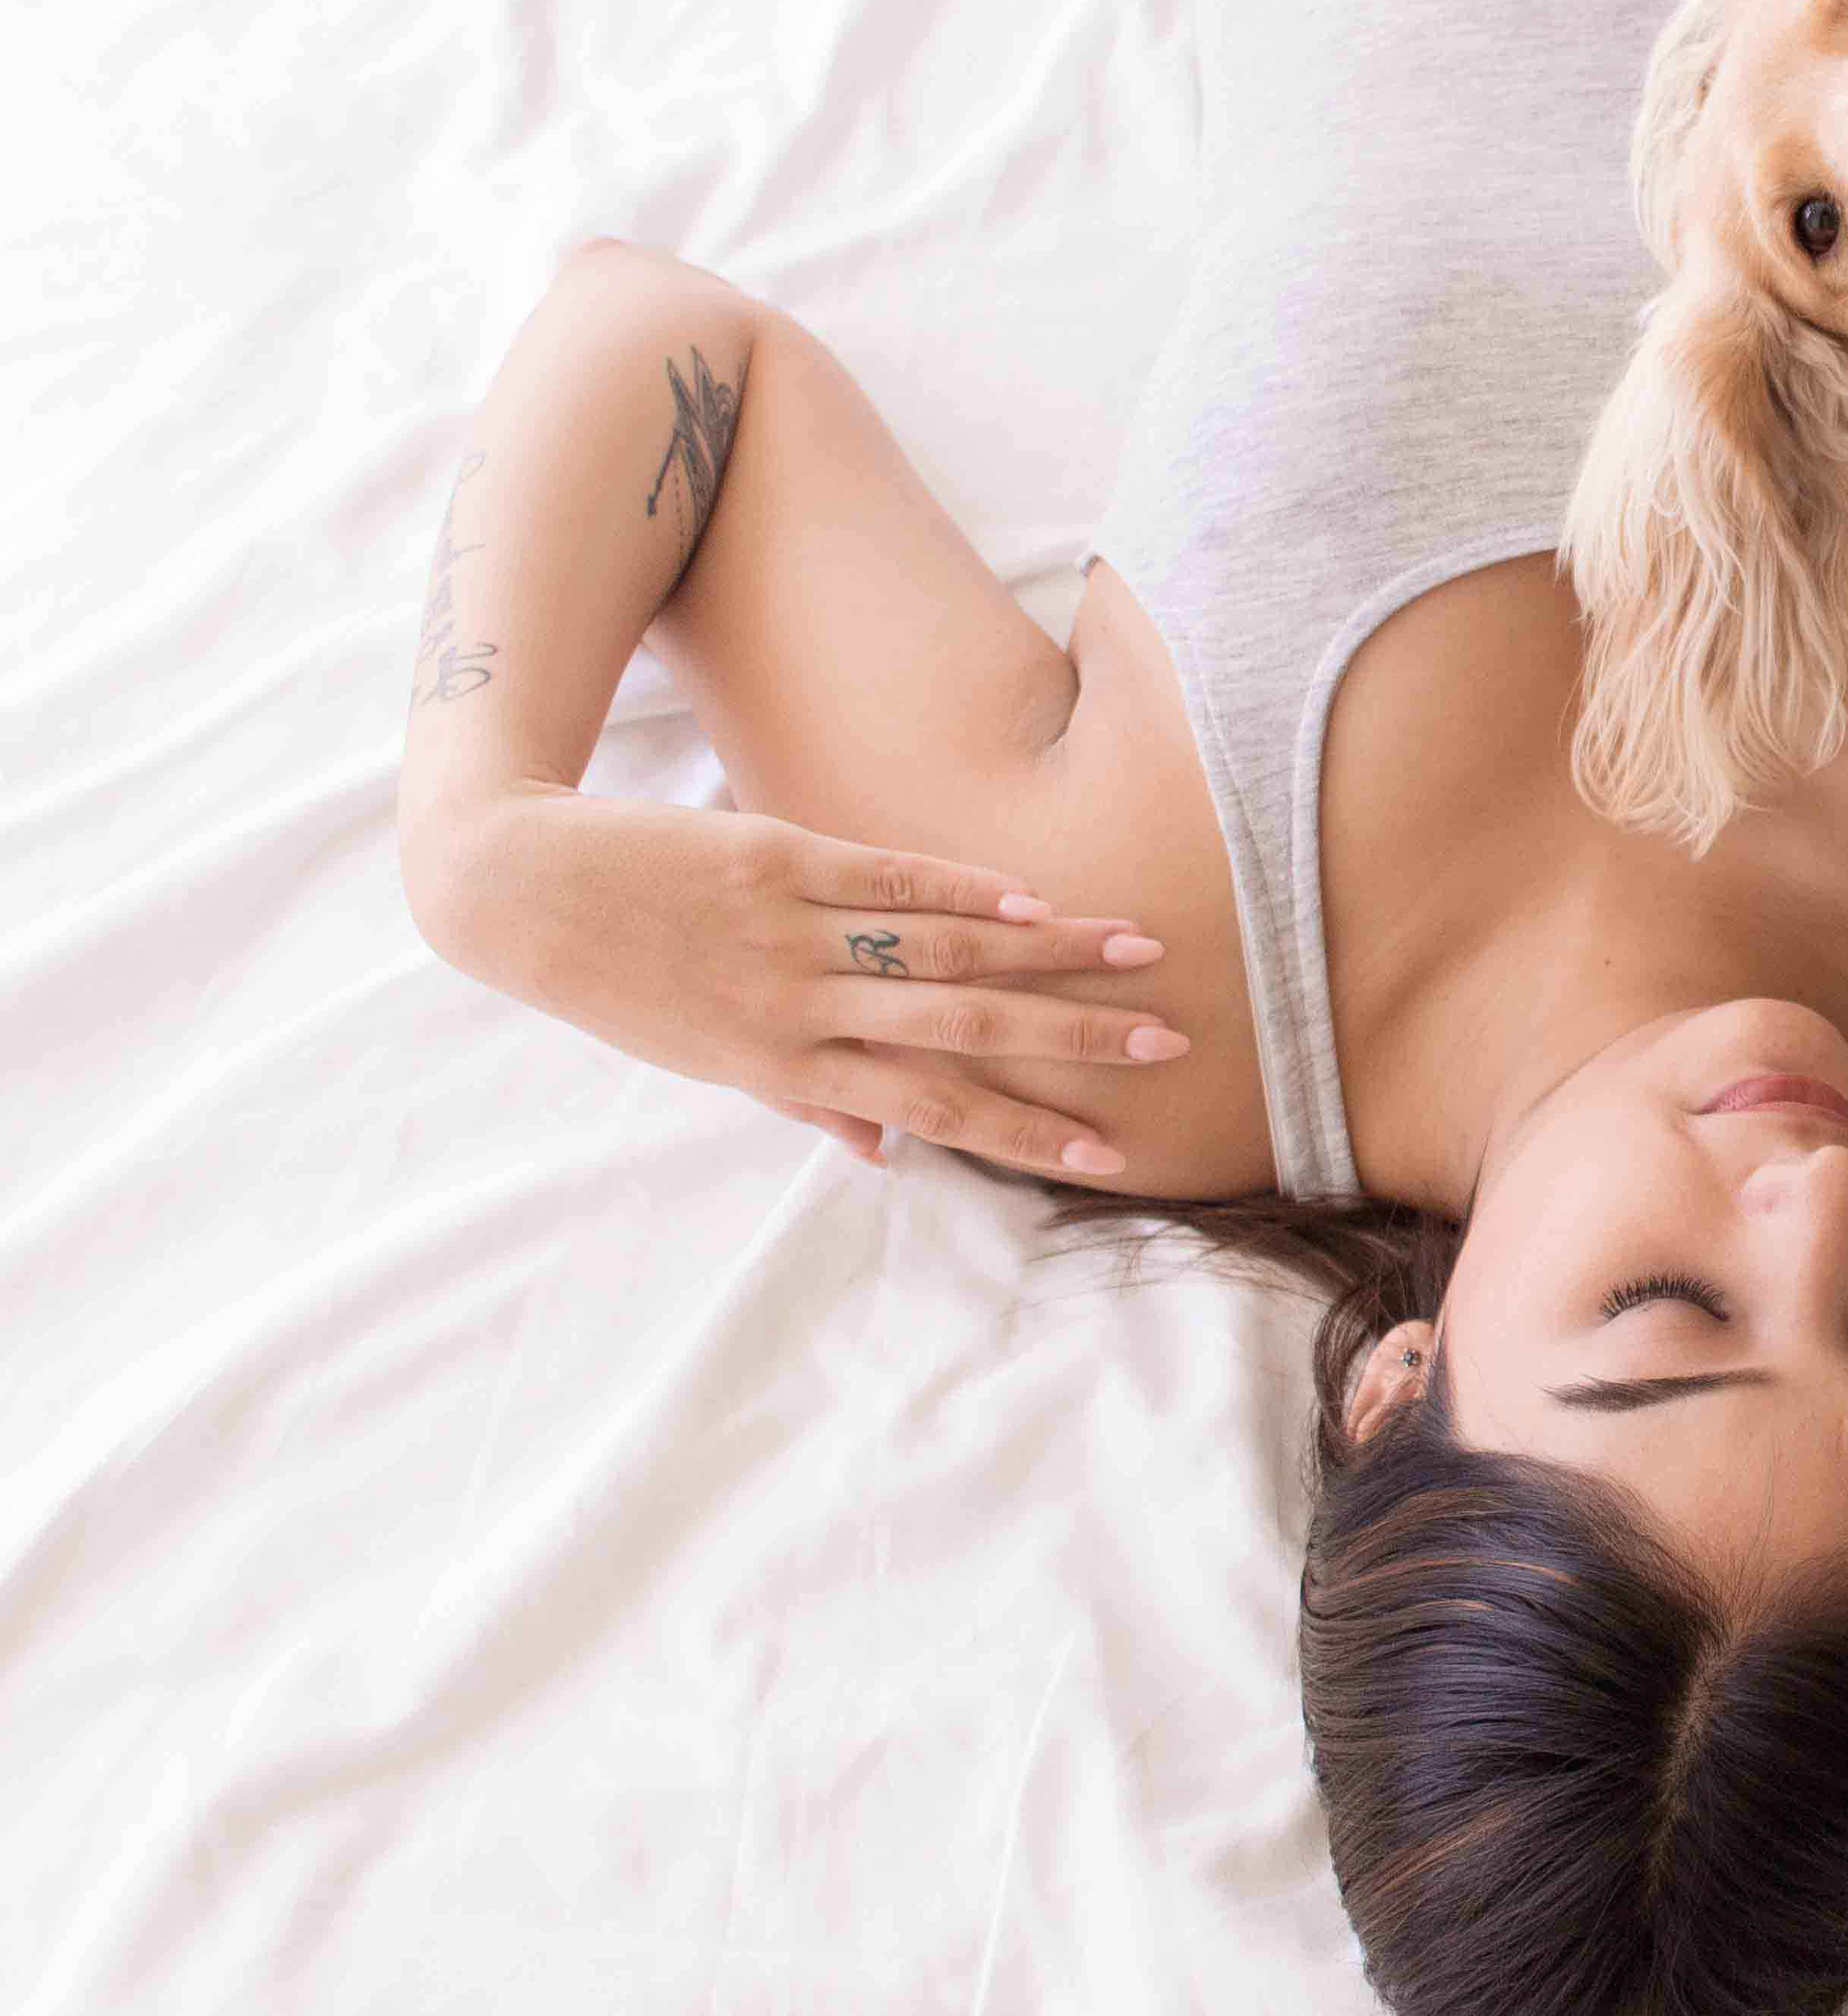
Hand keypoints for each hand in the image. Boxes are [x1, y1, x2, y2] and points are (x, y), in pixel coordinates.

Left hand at [410, 788, 1183, 1175]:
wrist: (517, 894)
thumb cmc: (620, 982)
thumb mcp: (706, 1059)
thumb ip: (804, 1100)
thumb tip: (887, 1158)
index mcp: (785, 1068)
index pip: (933, 1109)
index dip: (1025, 1131)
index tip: (1109, 1153)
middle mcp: (796, 1008)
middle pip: (960, 1032)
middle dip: (1071, 1040)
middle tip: (1163, 1043)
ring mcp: (788, 932)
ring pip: (941, 950)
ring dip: (1049, 952)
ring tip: (1135, 948)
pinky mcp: (774, 857)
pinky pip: (885, 878)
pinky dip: (963, 887)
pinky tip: (1030, 898)